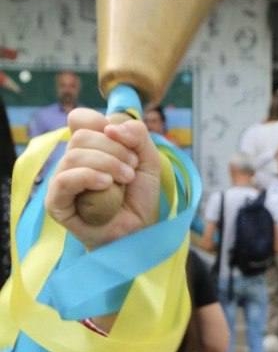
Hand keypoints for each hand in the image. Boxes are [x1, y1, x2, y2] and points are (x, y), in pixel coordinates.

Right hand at [45, 109, 161, 249]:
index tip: (125, 143)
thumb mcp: (147, 159)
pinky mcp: (56, 202)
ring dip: (107, 164)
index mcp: (88, 146)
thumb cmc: (140, 198)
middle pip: (81, 136)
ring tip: (125, 179)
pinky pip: (63, 180)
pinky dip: (88, 177)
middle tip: (132, 170)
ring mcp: (61, 181)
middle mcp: (71, 161)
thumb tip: (110, 126)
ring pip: (74, 156)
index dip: (102, 124)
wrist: (139, 232)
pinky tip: (106, 184)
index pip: (80, 119)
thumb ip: (137, 134)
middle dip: (114, 149)